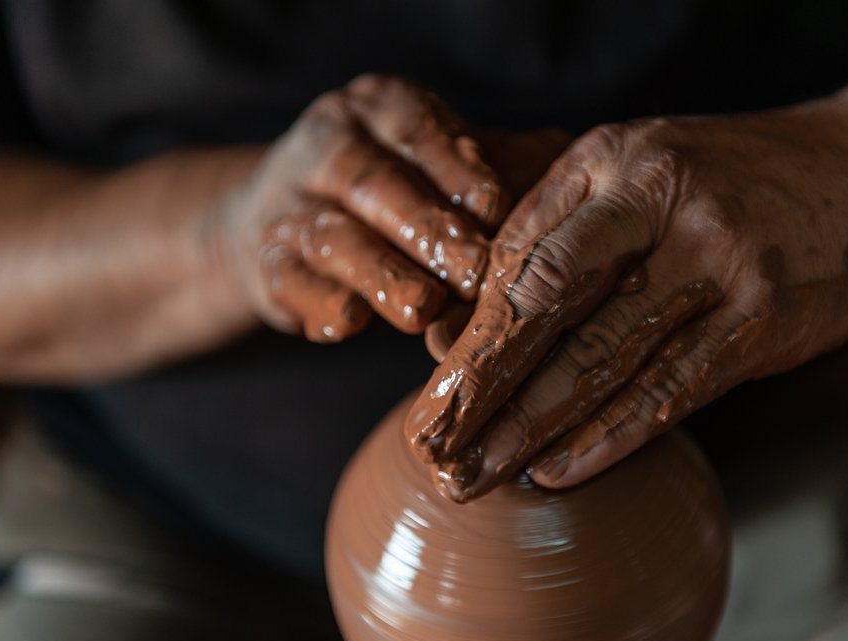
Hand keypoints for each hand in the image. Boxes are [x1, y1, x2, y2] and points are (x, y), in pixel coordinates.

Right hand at [211, 75, 508, 341]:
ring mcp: (289, 206)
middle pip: (375, 186)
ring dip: (381, 275)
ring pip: (334, 238)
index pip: (417, 131)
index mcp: (377, 110)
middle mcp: (327, 147)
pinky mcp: (267, 263)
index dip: (456, 168)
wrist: (280, 214)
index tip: (495, 209)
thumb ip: (502, 164)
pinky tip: (350, 323)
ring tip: (422, 310)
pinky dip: (320, 303)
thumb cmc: (393, 188)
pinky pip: (292, 282)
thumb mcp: (440, 160)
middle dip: (427, 232)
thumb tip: (580, 173)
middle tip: (475, 275)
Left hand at [405, 102, 847, 501]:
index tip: (433, 394)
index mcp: (611, 162)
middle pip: (546, 304)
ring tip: (482, 474)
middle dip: (482, 386)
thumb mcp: (632, 176)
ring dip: (533, 426)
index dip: (468, 333)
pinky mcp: (764, 313)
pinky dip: (610, 436)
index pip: (518, 258)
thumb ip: (556, 238)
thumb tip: (462, 331)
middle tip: (436, 449)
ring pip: (603, 356)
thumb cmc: (719, 184)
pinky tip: (560, 470)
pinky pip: (671, 389)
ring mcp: (718, 256)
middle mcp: (660, 201)